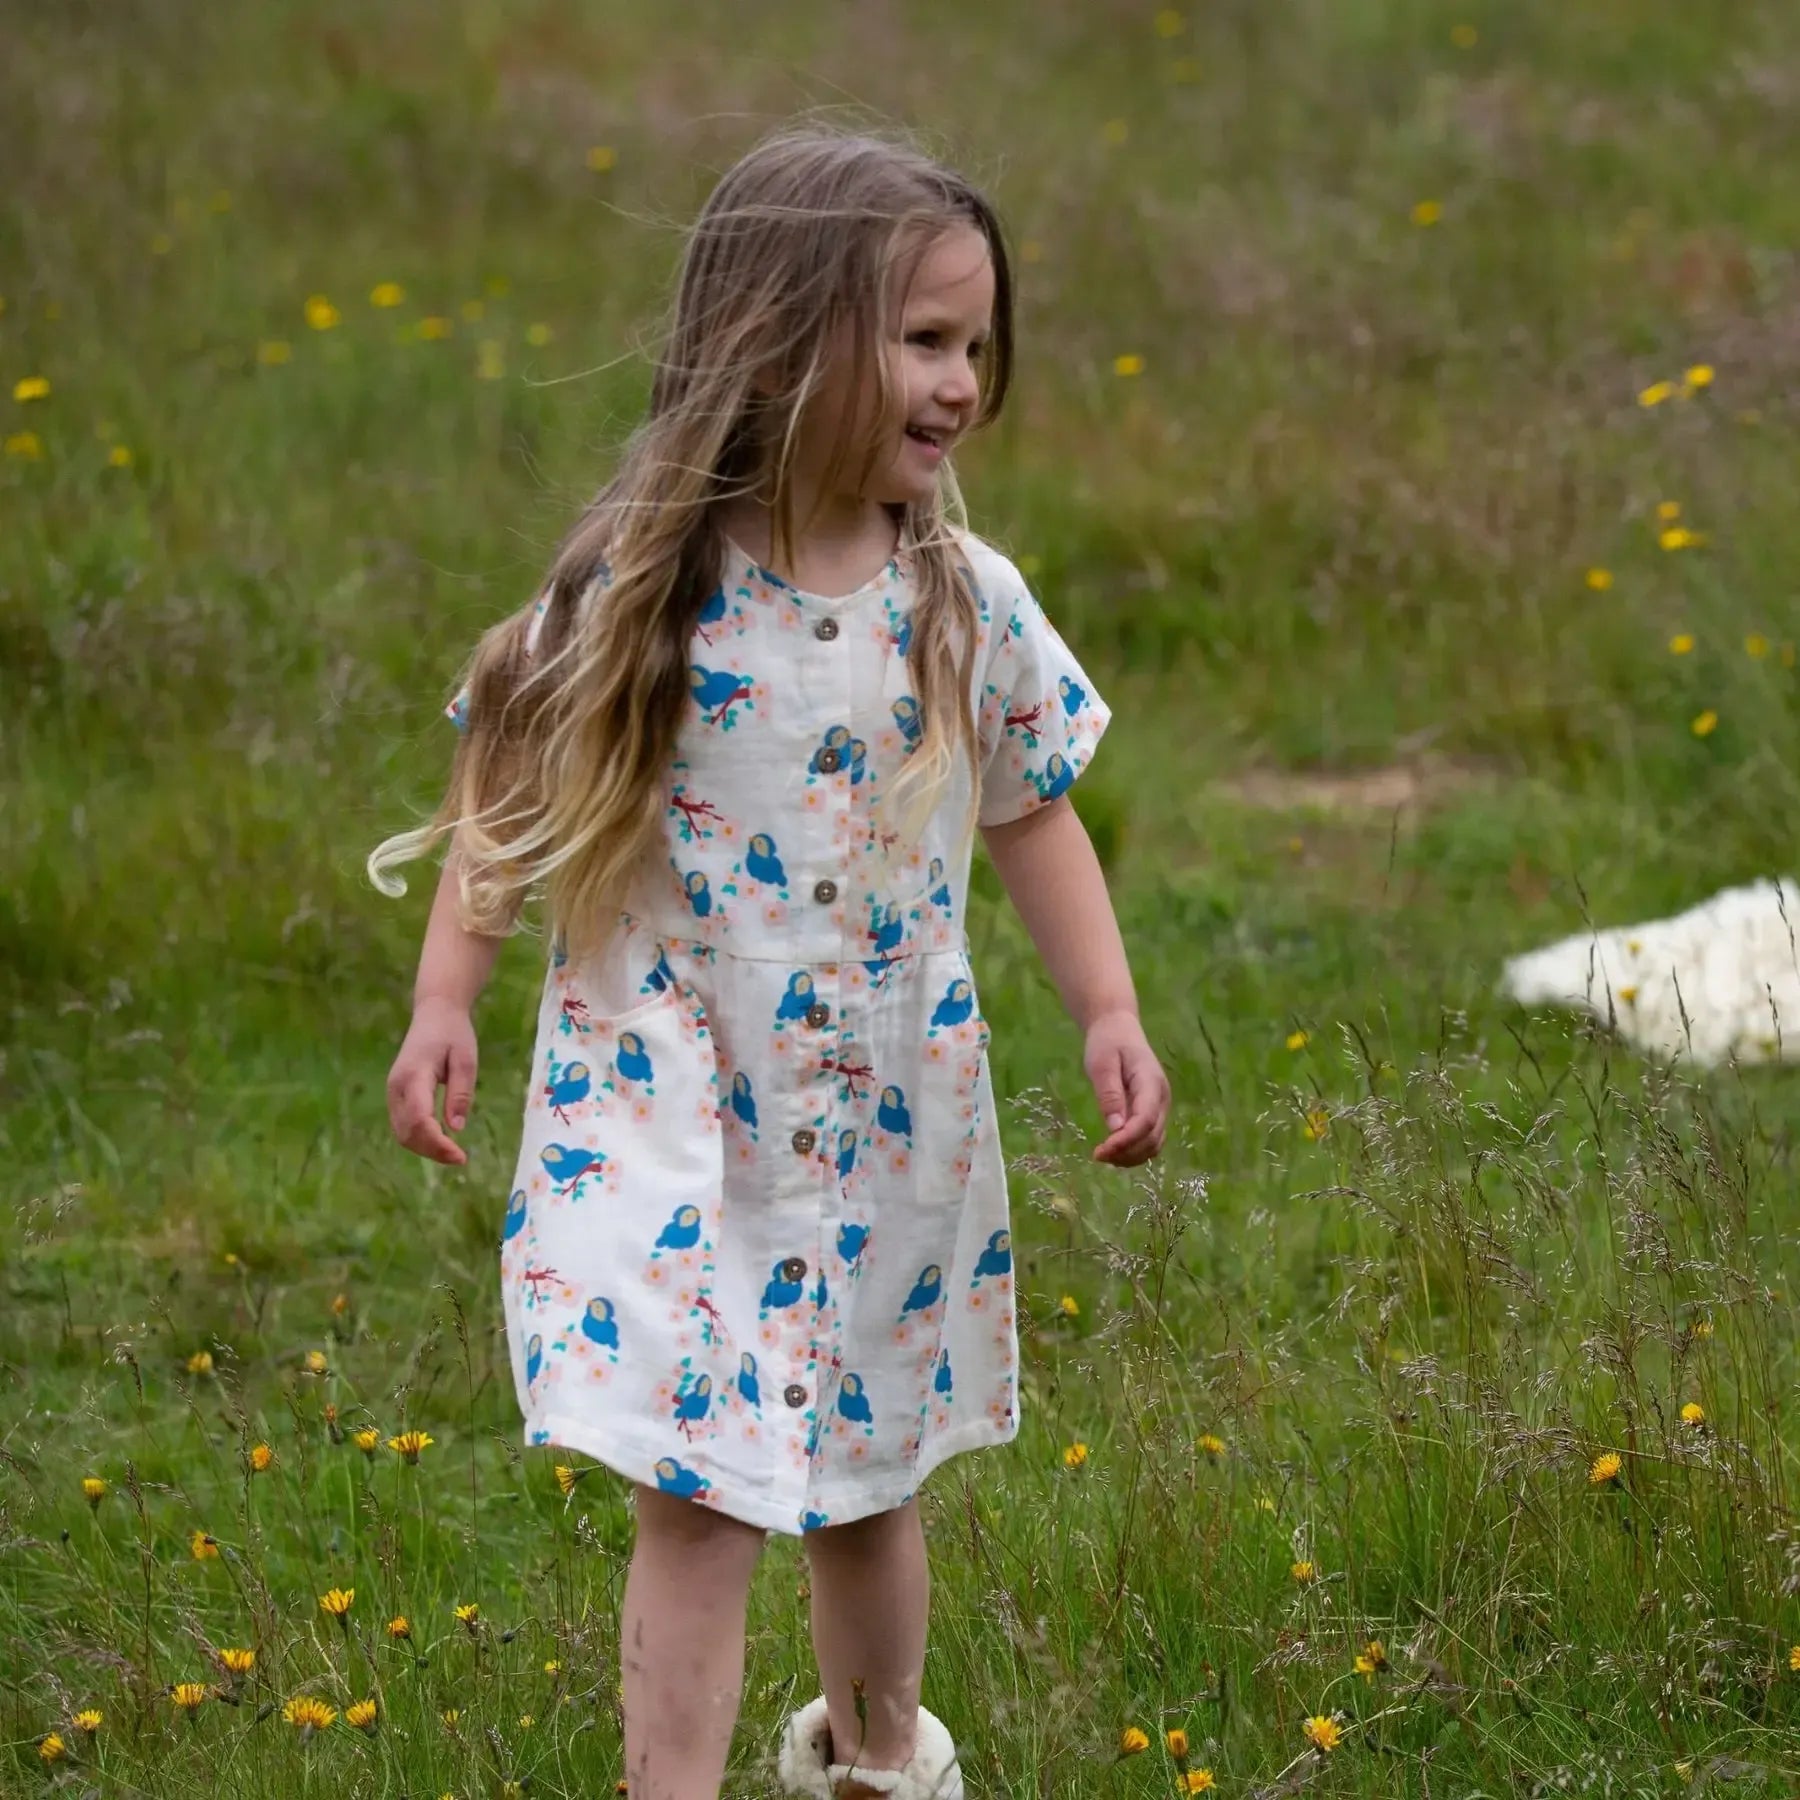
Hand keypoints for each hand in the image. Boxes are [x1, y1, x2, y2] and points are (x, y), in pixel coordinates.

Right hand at [387, 996, 478, 1165]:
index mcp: (414, 1075)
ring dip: (425, 1148)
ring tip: (452, 1153)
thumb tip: (456, 1128)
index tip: (460, 1156)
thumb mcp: (466, 1059)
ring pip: (401, 1133)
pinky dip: (419, 1139)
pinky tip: (440, 1142)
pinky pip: (402, 1125)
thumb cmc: (454, 1034)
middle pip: (407, 1132)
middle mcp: (396, 1086)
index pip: (419, 1118)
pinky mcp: (395, 1095)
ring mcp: (392, 1092)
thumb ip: (461, 1092)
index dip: (437, 1142)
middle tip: (460, 1158)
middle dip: (432, 1151)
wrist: (434, 1014)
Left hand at [1083, 1008, 1169, 1165]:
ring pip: (1154, 1143)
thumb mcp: (1102, 1064)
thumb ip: (1109, 1094)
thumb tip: (1115, 1128)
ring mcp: (1160, 1107)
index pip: (1145, 1120)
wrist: (1118, 1029)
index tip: (1101, 1151)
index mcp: (1151, 1083)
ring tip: (1103, 1155)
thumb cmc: (1108, 1043)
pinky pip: (1150, 1139)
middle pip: (1152, 1137)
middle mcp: (1161, 1098)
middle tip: (1097, 1155)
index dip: (1126, 1140)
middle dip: (1127, 1152)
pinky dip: (1134, 1151)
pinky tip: (1114, 1150)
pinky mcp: (1153, 1112)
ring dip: (1131, 1156)